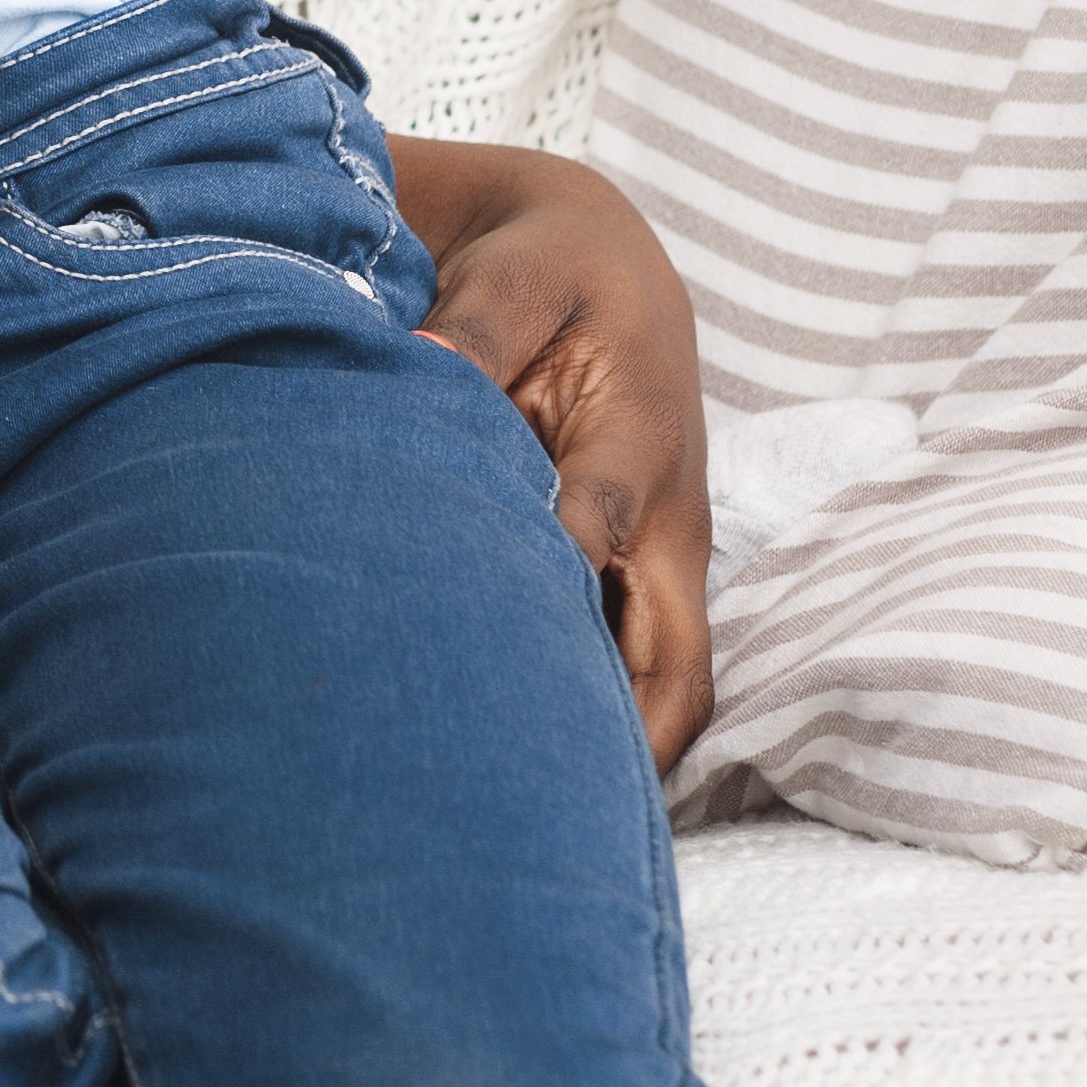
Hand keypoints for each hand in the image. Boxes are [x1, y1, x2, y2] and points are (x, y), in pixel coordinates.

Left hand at [391, 134, 713, 770]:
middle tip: (540, 813)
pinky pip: (631, 668)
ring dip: (616, 751)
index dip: (556, 569)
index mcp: (640, 438)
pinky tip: (521, 776)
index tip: (500, 623)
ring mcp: (656, 562)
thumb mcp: (517, 275)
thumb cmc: (551, 269)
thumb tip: (411, 372)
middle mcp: (667, 524)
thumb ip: (471, 329)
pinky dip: (598, 724)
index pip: (601, 524)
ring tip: (530, 828)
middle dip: (626, 737)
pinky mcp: (632, 578)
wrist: (599, 258)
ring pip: (663, 685)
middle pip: (675, 662)